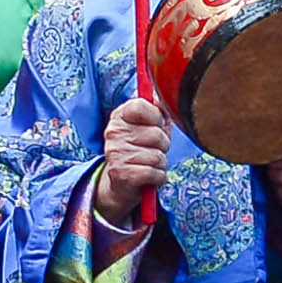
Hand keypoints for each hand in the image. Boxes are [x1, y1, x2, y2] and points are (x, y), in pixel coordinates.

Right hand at [93, 94, 170, 229]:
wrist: (120, 185)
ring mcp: (115, 153)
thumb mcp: (147, 128)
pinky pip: (155, 173)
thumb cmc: (139, 152)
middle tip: (152, 151)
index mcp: (119, 116)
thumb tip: (167, 97)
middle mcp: (113, 132)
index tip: (155, 126)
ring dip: (161, 164)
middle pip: (156, 134)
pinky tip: (150, 177)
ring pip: (158, 156)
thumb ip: (158, 112)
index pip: (141, 106)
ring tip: (150, 165)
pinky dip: (159, 178)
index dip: (156, 117)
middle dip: (163, 146)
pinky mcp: (121, 173)